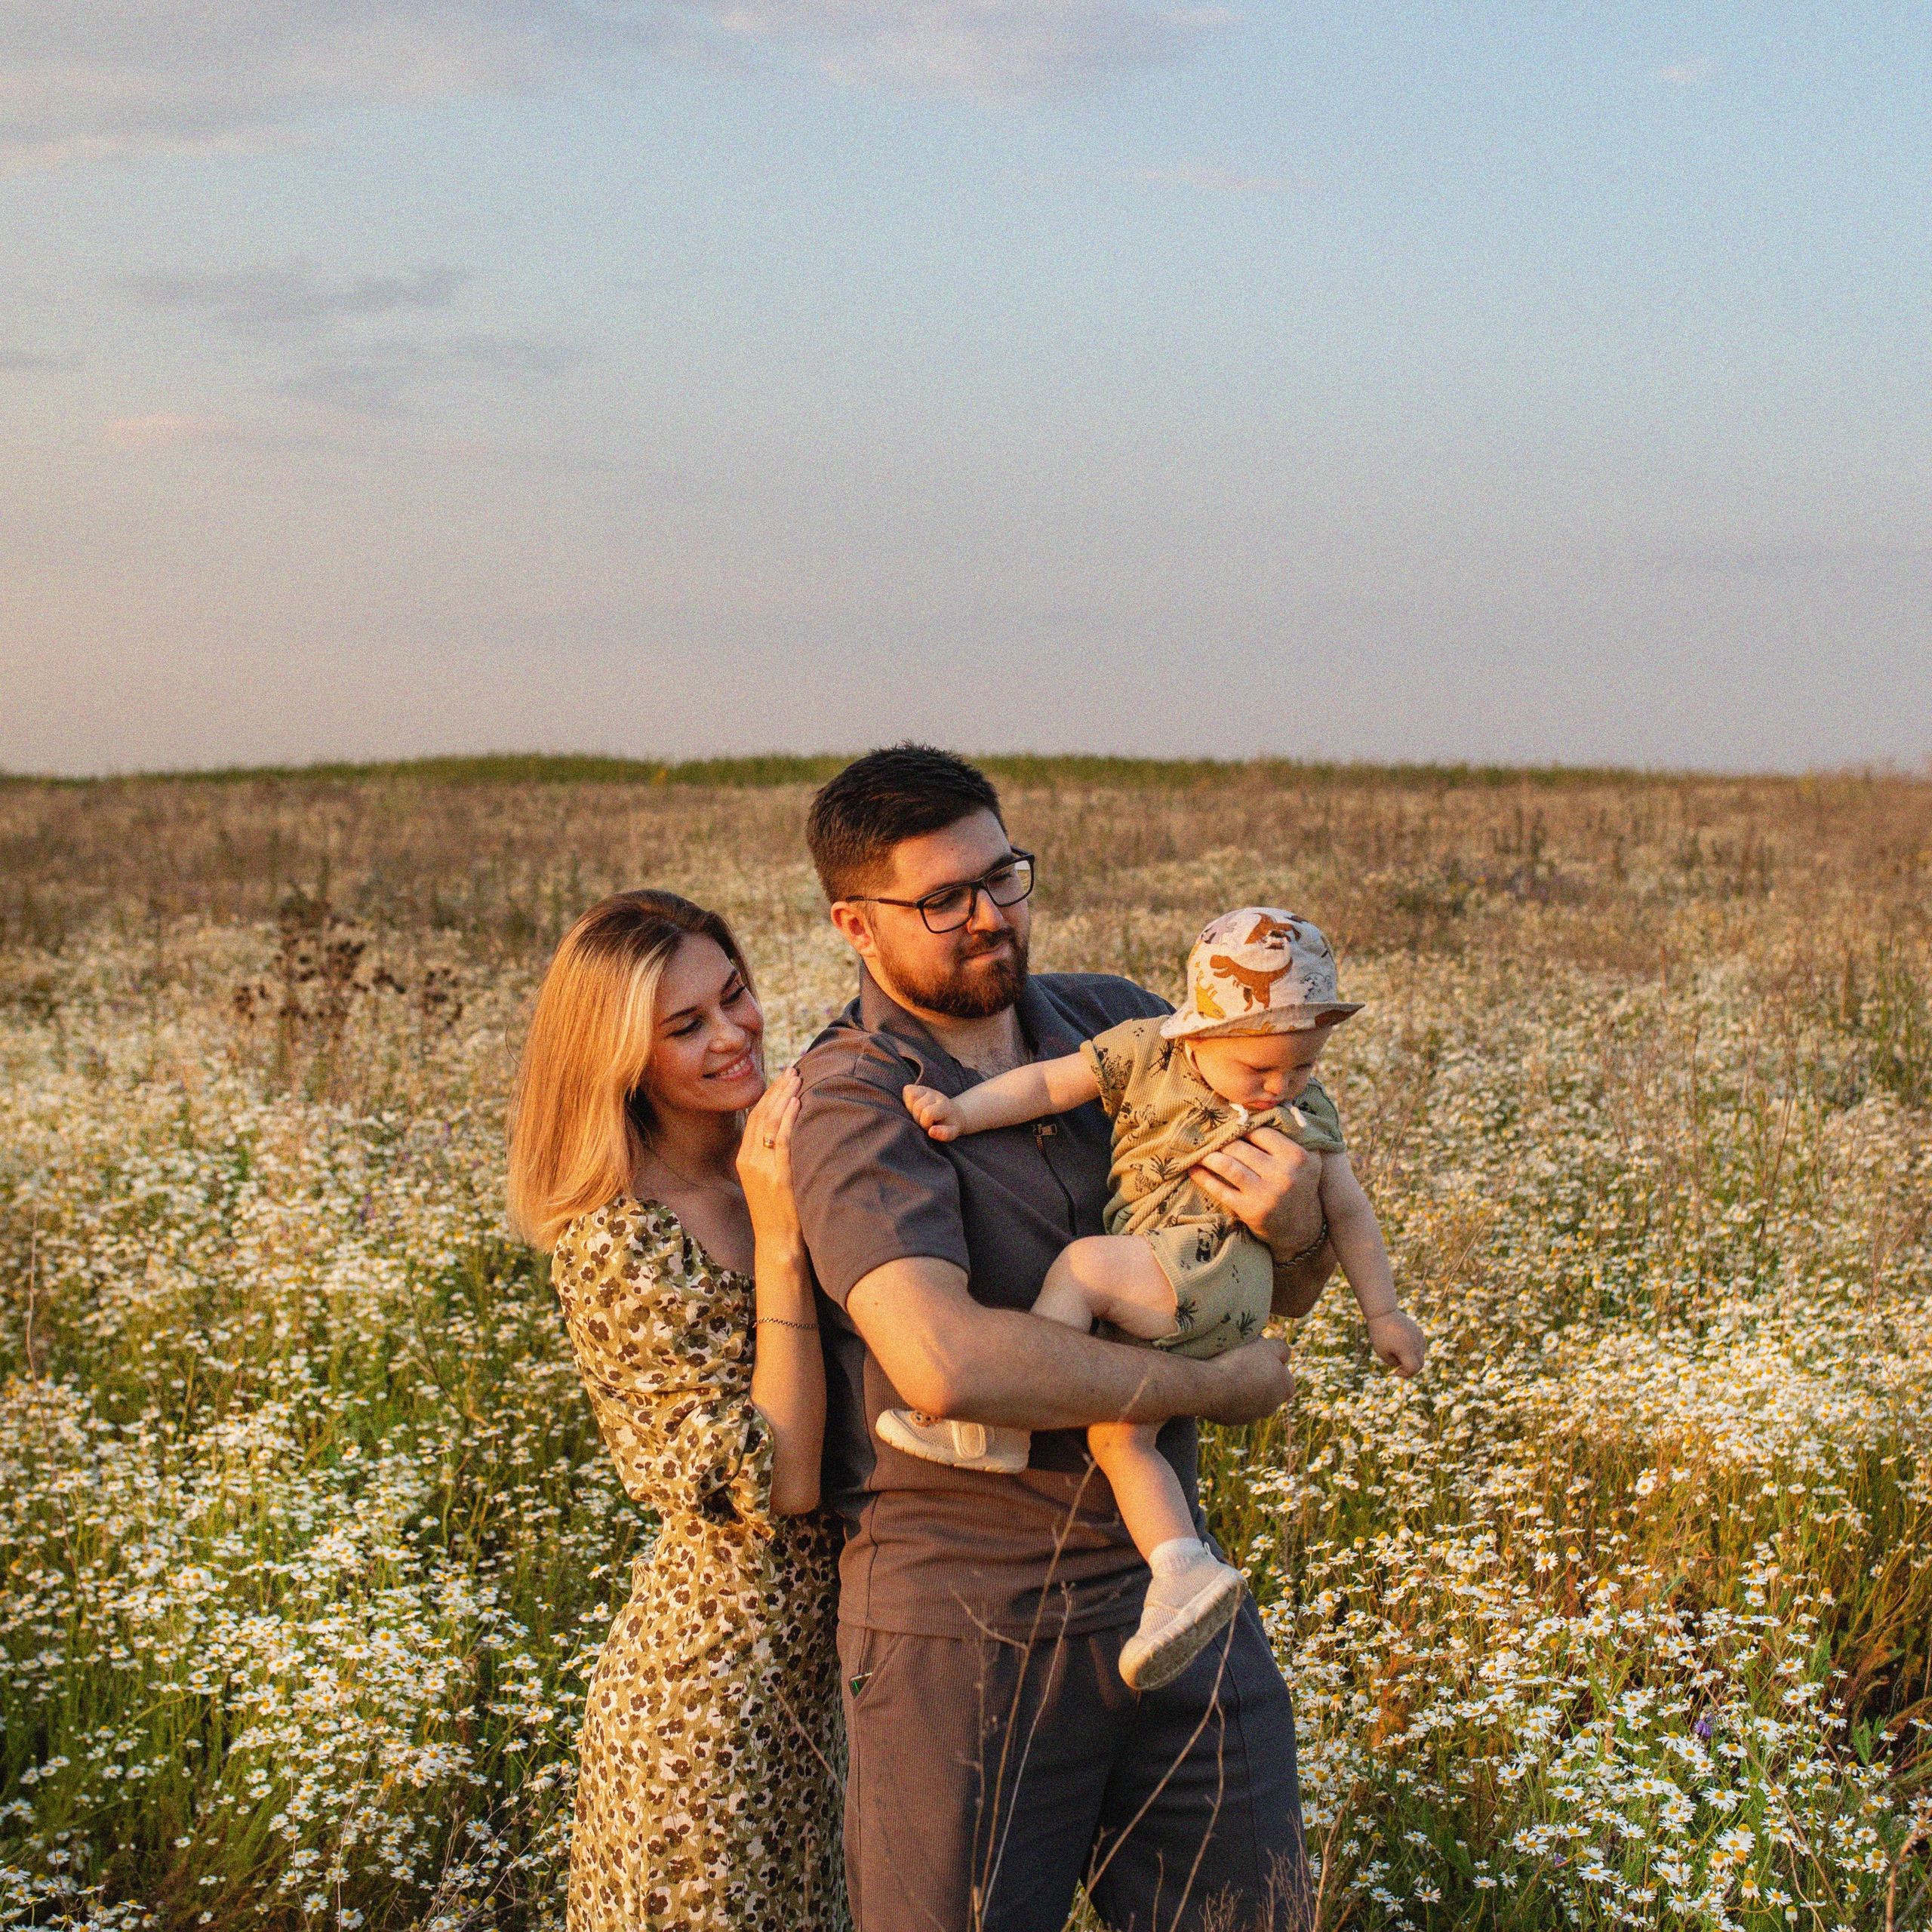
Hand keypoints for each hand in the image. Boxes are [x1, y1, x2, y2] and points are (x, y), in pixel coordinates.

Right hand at [736, 1066, 801, 1244]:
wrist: (777, 1240)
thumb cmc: (778, 1210)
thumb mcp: (767, 1178)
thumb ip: (771, 1154)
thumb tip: (787, 1127)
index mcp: (744, 1158)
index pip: (755, 1117)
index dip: (769, 1094)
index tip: (783, 1076)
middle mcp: (749, 1159)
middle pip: (762, 1114)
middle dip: (778, 1089)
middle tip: (793, 1069)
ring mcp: (762, 1167)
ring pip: (771, 1122)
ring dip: (785, 1097)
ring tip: (798, 1078)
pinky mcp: (778, 1176)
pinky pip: (782, 1140)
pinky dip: (789, 1119)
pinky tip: (798, 1103)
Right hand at [903, 1083, 965, 1140]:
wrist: (952, 1113)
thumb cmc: (949, 1125)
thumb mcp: (952, 1132)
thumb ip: (944, 1134)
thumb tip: (931, 1131)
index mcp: (944, 1105)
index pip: (928, 1113)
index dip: (925, 1124)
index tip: (930, 1128)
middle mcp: (936, 1095)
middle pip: (917, 1106)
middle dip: (918, 1118)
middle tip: (924, 1122)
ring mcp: (927, 1090)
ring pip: (911, 1095)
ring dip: (911, 1108)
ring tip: (919, 1115)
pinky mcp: (919, 1087)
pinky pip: (907, 1090)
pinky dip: (907, 1100)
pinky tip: (913, 1107)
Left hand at [1191, 1125, 1324, 1256]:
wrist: (1303, 1229)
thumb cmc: (1301, 1187)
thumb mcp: (1309, 1160)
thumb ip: (1296, 1135)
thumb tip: (1272, 1108)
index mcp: (1296, 1156)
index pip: (1260, 1132)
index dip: (1241, 1128)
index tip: (1227, 1125)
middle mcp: (1282, 1174)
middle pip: (1240, 1148)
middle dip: (1220, 1141)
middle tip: (1206, 1135)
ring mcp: (1265, 1193)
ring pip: (1228, 1166)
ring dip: (1208, 1156)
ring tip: (1197, 1150)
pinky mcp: (1250, 1210)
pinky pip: (1221, 1189)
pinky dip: (1204, 1178)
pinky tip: (1193, 1169)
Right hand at [1193, 1336, 1293, 1423]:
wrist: (1209, 1386)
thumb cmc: (1240, 1362)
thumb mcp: (1265, 1345)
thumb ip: (1281, 1349)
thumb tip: (1283, 1353)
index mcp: (1284, 1389)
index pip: (1286, 1377)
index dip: (1274, 1364)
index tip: (1259, 1355)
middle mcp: (1271, 1407)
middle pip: (1268, 1389)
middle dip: (1259, 1378)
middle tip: (1243, 1363)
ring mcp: (1250, 1417)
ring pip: (1250, 1399)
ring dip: (1243, 1389)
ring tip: (1227, 1373)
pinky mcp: (1230, 1420)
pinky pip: (1232, 1406)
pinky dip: (1227, 1397)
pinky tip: (1216, 1384)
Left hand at [1367, 1308, 1427, 1376]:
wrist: (1383, 1313)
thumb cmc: (1380, 1334)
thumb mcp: (1382, 1353)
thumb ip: (1394, 1363)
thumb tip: (1403, 1365)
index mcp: (1407, 1350)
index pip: (1414, 1369)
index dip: (1406, 1374)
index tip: (1395, 1372)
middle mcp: (1416, 1344)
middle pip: (1420, 1364)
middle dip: (1410, 1369)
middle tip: (1398, 1368)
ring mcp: (1419, 1337)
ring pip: (1421, 1356)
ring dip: (1411, 1359)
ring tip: (1396, 1352)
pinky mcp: (1419, 1332)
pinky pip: (1420, 1347)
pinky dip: (1413, 1351)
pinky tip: (1401, 1345)